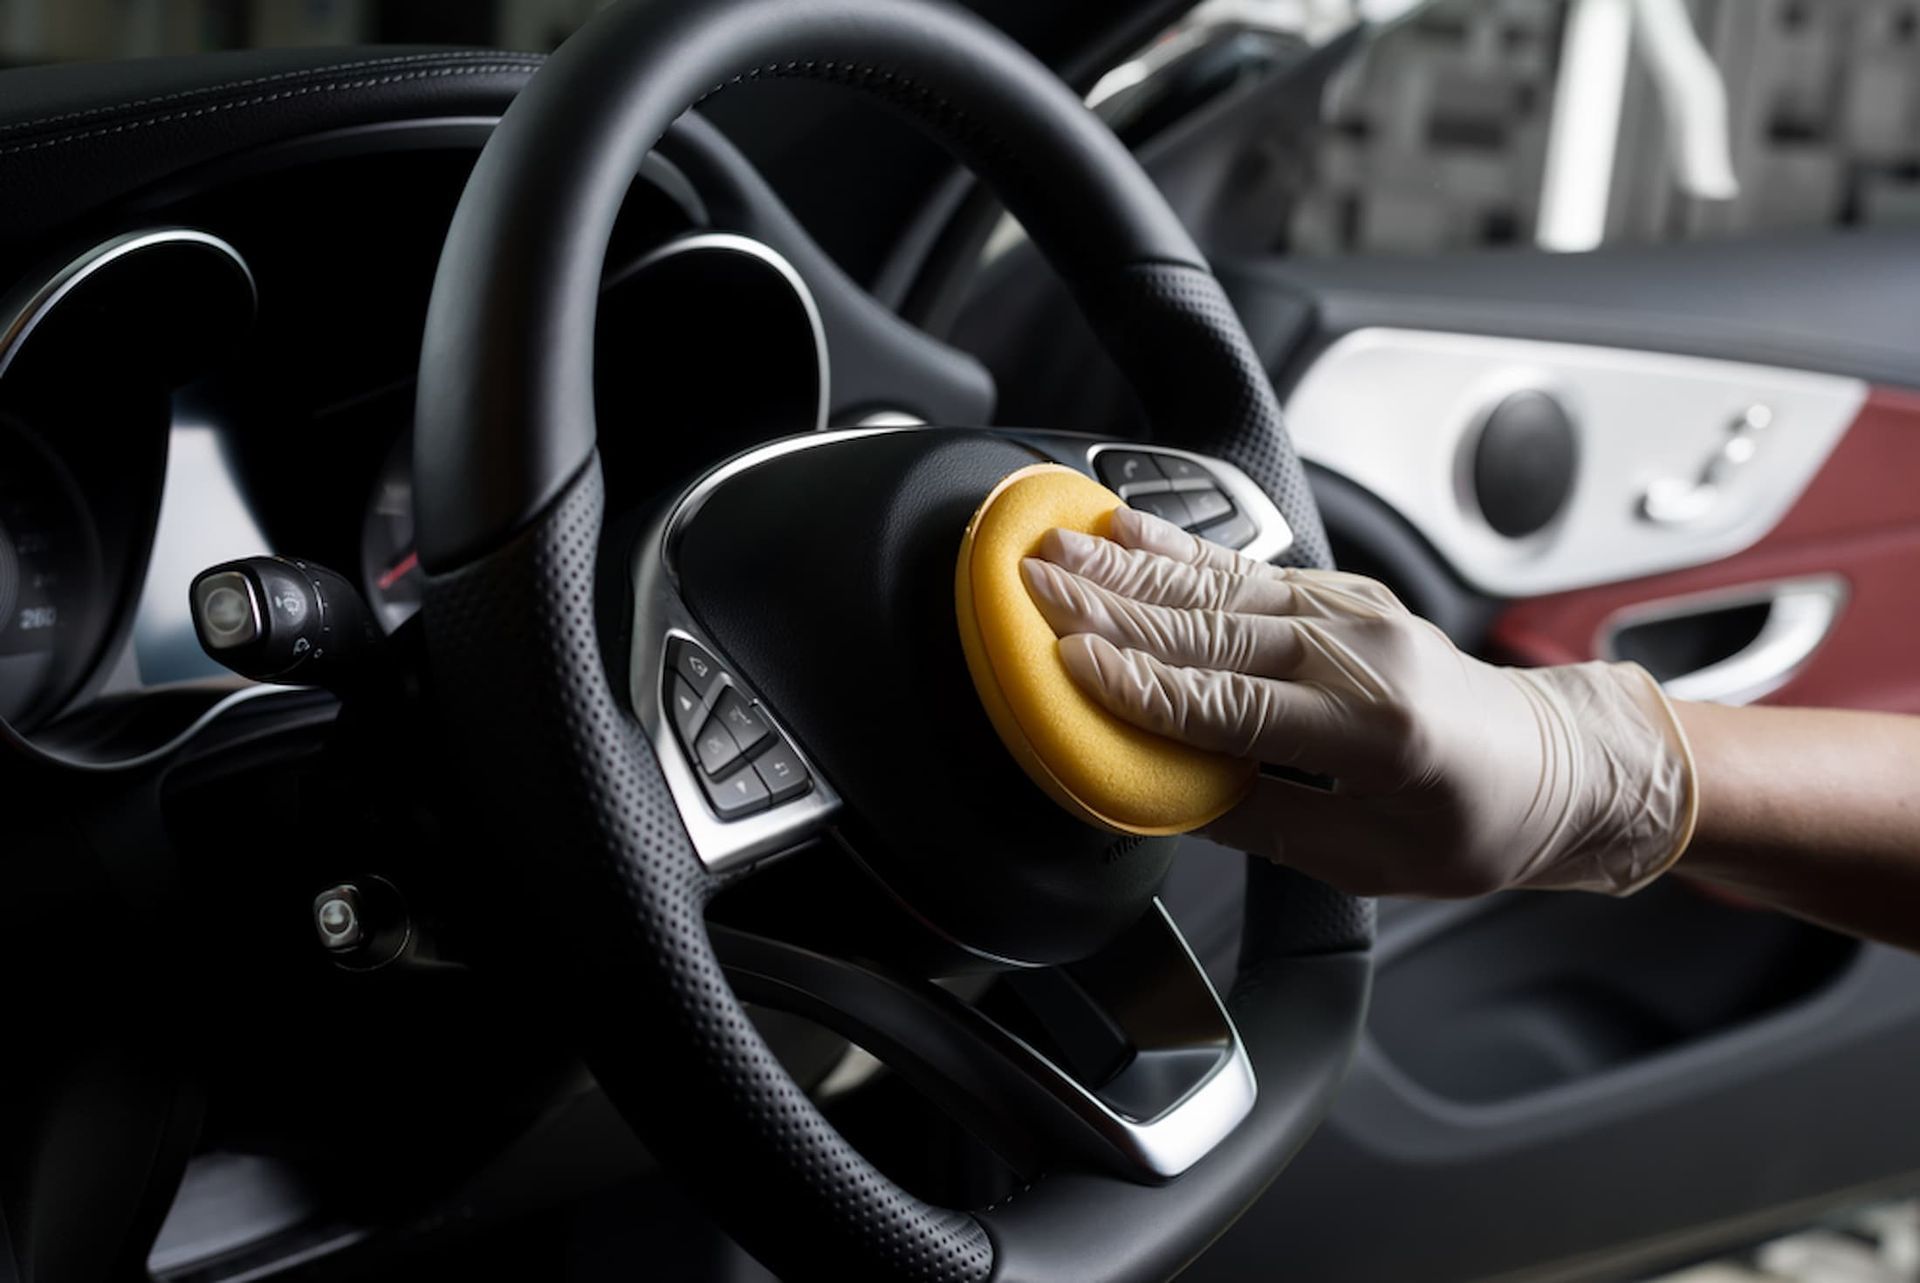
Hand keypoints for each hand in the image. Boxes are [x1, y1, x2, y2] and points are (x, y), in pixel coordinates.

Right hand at [1020, 508, 1696, 896]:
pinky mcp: (1342, 594)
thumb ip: (1259, 820)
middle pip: (1212, 629)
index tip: (1069, 665)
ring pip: (1220, 585)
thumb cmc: (1474, 822)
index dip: (1142, 687)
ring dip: (1127, 566)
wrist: (1554, 764)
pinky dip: (1177, 548)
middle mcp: (1363, 654)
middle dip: (1111, 606)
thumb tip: (1163, 793)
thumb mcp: (1367, 860)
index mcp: (1377, 732)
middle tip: (1031, 585)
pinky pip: (1245, 569)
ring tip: (1054, 548)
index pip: (1232, 705)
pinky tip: (1124, 529)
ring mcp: (1353, 612)